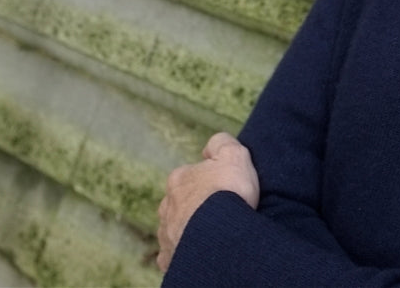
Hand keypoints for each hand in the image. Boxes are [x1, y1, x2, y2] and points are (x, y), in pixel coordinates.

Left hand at [157, 132, 260, 272]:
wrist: (221, 235)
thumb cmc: (228, 192)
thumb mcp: (233, 155)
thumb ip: (221, 143)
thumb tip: (208, 147)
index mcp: (179, 179)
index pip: (190, 176)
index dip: (209, 181)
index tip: (224, 189)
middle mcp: (167, 205)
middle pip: (180, 202)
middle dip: (195, 206)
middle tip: (219, 212)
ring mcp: (166, 232)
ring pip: (175, 228)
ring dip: (189, 229)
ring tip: (213, 234)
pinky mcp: (169, 257)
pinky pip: (174, 254)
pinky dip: (184, 252)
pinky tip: (200, 251)